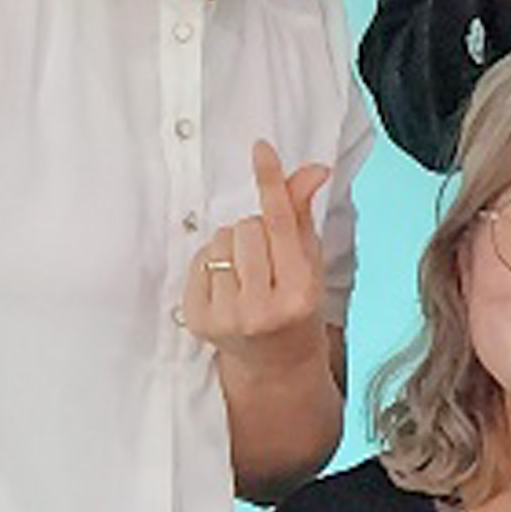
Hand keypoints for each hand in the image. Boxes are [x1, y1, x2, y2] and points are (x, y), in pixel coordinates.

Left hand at [180, 142, 334, 357]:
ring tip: (246, 273)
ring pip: (221, 240)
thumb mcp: (309, 262)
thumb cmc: (295, 305)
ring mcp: (228, 316)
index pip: (282, 224)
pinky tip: (227, 285)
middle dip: (257, 231)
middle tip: (267, 259)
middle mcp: (264, 308)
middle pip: (248, 227)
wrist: (275, 362)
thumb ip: (303, 213)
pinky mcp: (198, 319)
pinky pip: (199, 259)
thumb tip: (312, 169)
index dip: (272, 182)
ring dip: (233, 247)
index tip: (260, 149)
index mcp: (300, 293)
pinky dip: (212, 264)